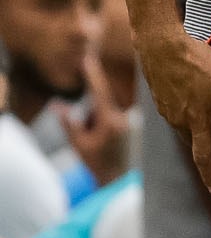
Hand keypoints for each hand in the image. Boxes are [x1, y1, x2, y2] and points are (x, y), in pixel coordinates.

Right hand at [62, 55, 133, 185]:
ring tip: (94, 143)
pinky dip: (98, 125)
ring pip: (101, 112)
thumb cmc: (95, 162)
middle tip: (88, 128)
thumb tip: (57, 104)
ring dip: (92, 122)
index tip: (87, 60)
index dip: (92, 75)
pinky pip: (107, 117)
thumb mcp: (78, 143)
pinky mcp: (126, 123)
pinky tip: (100, 140)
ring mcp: (126, 120)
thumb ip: (68, 123)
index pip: (99, 92)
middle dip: (88, 116)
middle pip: (98, 104)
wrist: (115, 177)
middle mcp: (121, 117)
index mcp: (110, 120)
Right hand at [138, 30, 210, 196]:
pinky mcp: (161, 99)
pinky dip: (187, 121)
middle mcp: (178, 120)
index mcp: (196, 120)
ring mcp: (167, 110)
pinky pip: (176, 117)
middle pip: (194, 145)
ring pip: (184, 130)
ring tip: (210, 139)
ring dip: (196, 137)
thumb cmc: (195, 60)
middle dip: (205, 157)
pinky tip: (195, 111)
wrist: (159, 43)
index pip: (203, 156)